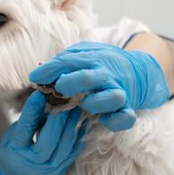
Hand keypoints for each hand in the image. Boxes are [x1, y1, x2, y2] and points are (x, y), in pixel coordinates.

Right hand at [0, 91, 85, 174]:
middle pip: (49, 140)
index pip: (25, 130)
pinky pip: (74, 150)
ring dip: (71, 124)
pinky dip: (79, 134)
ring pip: (65, 145)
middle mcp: (33, 163)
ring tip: (74, 108)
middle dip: (58, 119)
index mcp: (16, 152)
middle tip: (64, 100)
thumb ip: (27, 123)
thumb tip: (46, 103)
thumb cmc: (15, 154)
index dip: (32, 111)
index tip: (39, 94)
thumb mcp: (12, 138)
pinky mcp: (62, 168)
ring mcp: (50, 168)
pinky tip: (81, 122)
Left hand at [29, 41, 168, 131]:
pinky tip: (103, 120)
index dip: (50, 70)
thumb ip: (64, 61)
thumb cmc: (102, 64)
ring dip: (95, 102)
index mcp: (93, 59)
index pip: (68, 62)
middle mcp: (106, 76)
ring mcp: (118, 92)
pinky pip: (125, 118)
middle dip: (71, 82)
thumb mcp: (84, 54)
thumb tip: (39, 74)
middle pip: (88, 78)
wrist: (139, 70)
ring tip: (84, 104)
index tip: (34, 77)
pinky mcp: (126, 108)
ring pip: (111, 98)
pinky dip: (116, 120)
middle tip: (59, 88)